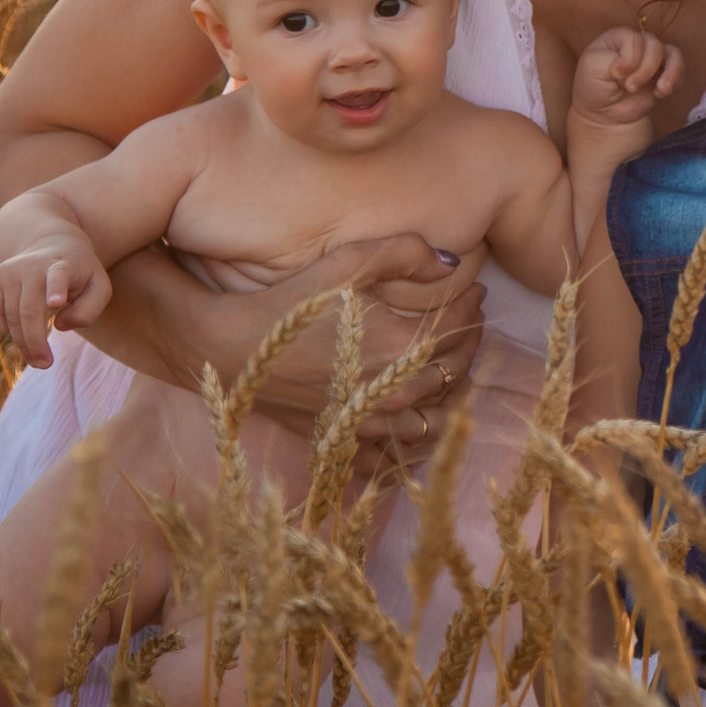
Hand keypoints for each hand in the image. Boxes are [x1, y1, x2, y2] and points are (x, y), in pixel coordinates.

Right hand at [0, 237, 110, 370]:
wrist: (52, 244)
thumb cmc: (80, 274)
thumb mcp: (99, 287)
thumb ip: (90, 310)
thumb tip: (59, 325)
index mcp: (63, 265)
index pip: (58, 275)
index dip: (56, 289)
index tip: (56, 302)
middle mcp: (32, 266)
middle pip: (29, 311)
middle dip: (35, 342)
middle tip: (45, 364)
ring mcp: (10, 272)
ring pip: (10, 316)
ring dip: (22, 343)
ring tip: (38, 359)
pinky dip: (3, 329)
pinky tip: (19, 334)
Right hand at [226, 234, 489, 460]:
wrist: (230, 347)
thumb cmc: (292, 301)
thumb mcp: (348, 263)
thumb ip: (406, 253)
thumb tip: (453, 262)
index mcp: (403, 349)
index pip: (460, 329)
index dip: (472, 306)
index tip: (475, 291)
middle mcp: (394, 394)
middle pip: (455, 373)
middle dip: (470, 343)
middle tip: (470, 322)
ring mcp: (371, 424)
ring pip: (435, 416)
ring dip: (448, 389)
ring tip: (447, 363)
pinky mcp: (345, 442)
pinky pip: (396, 453)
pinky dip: (414, 436)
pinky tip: (416, 414)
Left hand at [573, 27, 683, 130]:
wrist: (605, 115)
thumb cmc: (594, 88)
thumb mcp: (592, 67)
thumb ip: (613, 58)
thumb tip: (634, 65)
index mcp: (618, 37)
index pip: (634, 38)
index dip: (629, 58)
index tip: (616, 74)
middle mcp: (638, 43)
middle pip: (654, 45)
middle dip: (645, 69)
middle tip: (630, 88)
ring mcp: (653, 58)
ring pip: (673, 53)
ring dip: (669, 73)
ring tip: (661, 91)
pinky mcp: (665, 74)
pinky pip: (682, 69)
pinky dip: (676, 81)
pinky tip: (661, 93)